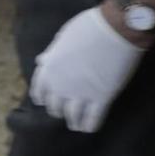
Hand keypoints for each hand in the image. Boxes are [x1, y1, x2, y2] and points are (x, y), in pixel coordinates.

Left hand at [29, 4, 143, 132]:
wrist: (115, 30)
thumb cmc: (88, 28)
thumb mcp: (62, 37)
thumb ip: (52, 53)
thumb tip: (41, 61)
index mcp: (49, 68)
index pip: (39, 90)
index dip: (42, 98)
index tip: (44, 102)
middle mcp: (61, 84)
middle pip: (56, 106)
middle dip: (58, 110)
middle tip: (63, 111)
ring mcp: (81, 93)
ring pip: (73, 116)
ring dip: (73, 121)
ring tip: (75, 124)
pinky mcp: (102, 98)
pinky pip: (93, 119)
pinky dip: (89, 125)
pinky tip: (90, 127)